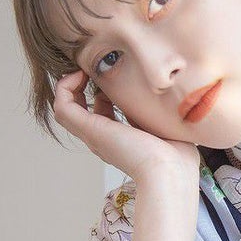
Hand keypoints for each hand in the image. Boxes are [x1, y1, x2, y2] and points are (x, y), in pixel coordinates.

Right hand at [53, 70, 199, 182]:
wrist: (169, 172)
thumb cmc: (178, 158)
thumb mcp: (168, 129)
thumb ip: (159, 114)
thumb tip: (161, 96)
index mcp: (124, 141)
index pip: (107, 114)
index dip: (108, 93)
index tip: (121, 77)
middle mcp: (106, 140)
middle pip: (84, 111)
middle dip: (87, 85)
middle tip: (99, 68)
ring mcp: (95, 136)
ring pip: (67, 108)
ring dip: (71, 84)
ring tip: (85, 69)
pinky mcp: (90, 130)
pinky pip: (62, 106)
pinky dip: (65, 87)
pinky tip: (81, 74)